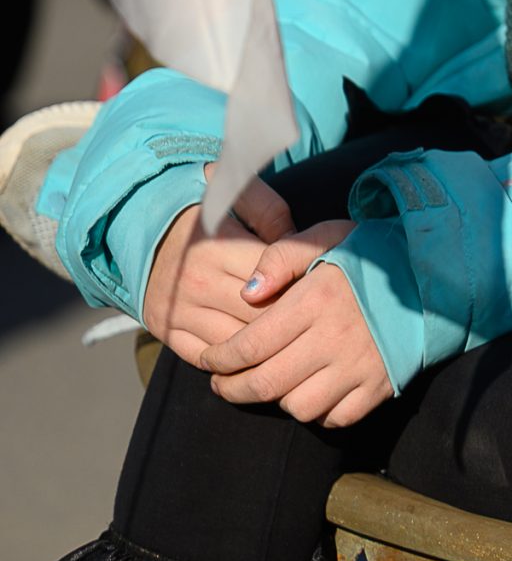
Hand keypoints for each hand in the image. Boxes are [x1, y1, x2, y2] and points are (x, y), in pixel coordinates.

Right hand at [140, 178, 293, 367]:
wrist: (143, 227)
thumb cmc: (207, 212)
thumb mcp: (240, 197)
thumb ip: (274, 215)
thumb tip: (300, 247)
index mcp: (217, 246)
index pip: (273, 278)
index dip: (302, 285)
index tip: (319, 289)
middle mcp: (196, 281)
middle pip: (258, 316)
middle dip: (290, 321)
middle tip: (312, 322)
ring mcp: (176, 309)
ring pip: (234, 344)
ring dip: (264, 348)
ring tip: (291, 342)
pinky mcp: (163, 328)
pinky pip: (204, 358)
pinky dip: (231, 363)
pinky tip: (255, 357)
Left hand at [202, 221, 392, 426]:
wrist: (436, 273)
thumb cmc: (372, 255)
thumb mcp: (325, 238)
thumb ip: (279, 258)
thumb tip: (246, 295)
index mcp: (315, 301)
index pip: (248, 345)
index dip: (218, 360)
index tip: (208, 361)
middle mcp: (335, 338)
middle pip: (265, 383)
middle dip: (231, 388)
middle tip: (222, 383)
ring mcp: (361, 366)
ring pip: (299, 406)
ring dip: (278, 400)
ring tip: (273, 385)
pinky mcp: (381, 384)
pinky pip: (337, 417)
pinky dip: (318, 412)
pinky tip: (313, 393)